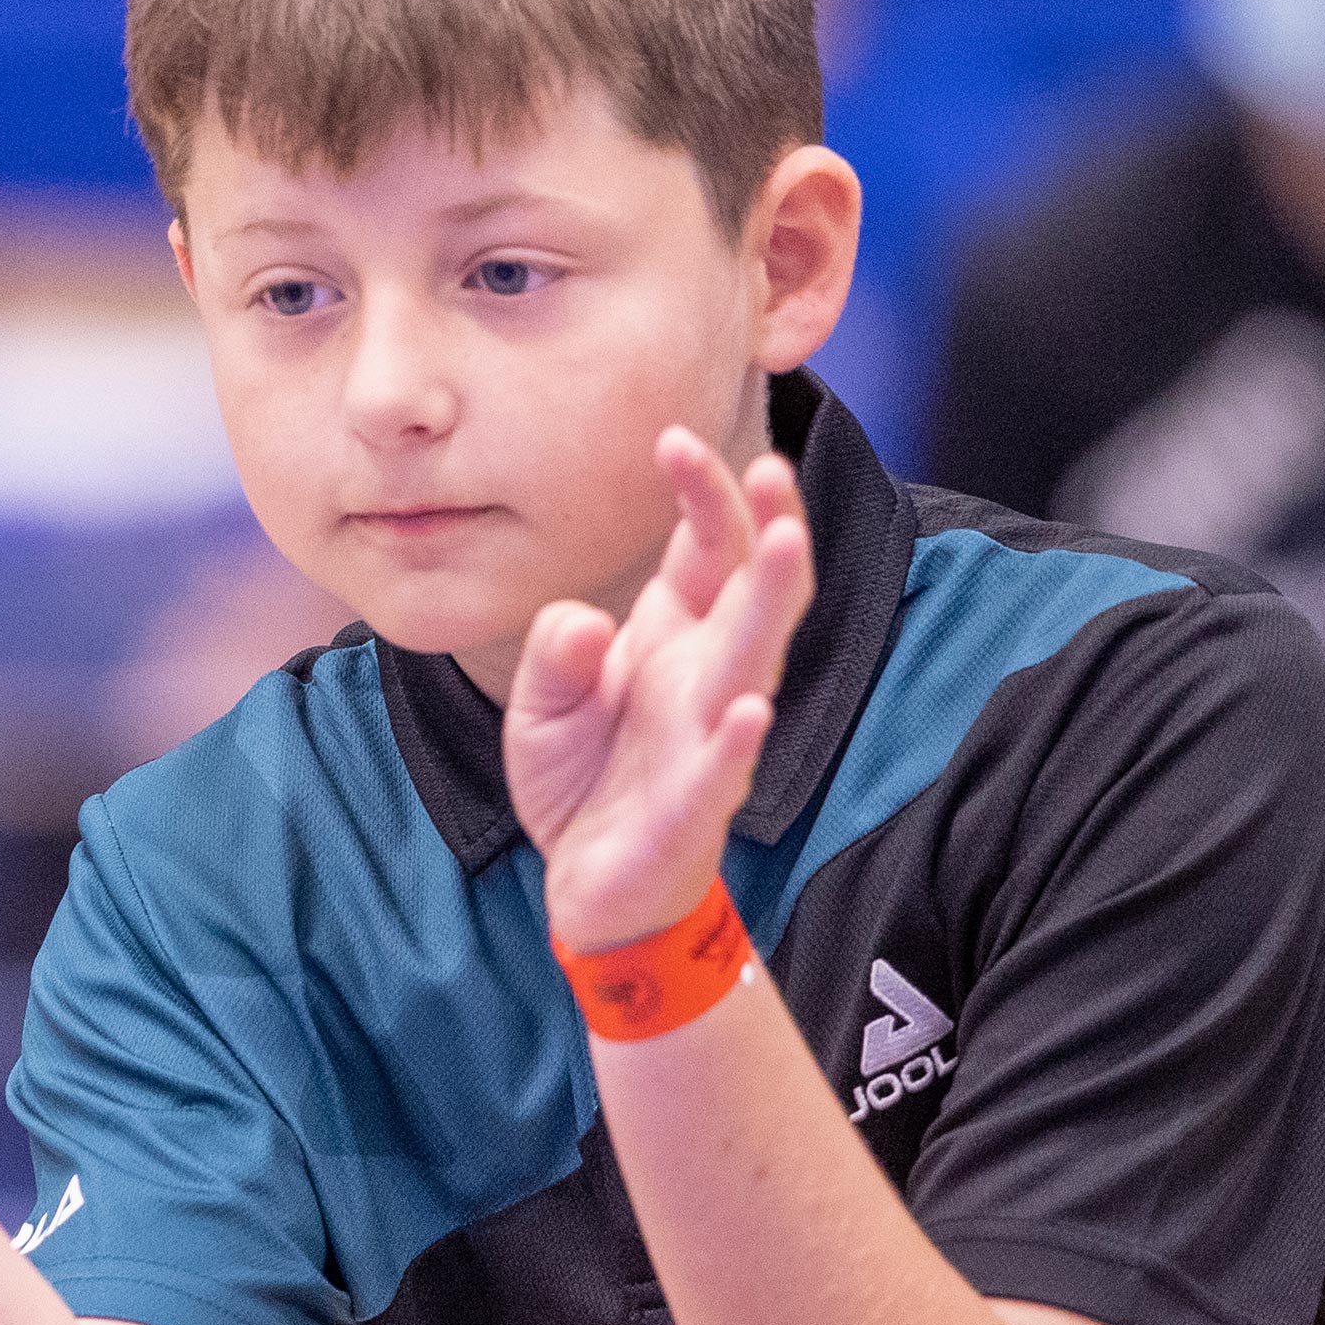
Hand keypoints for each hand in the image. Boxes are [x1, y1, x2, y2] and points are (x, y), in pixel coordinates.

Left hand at [505, 428, 812, 953]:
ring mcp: (708, 741)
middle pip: (752, 593)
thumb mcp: (539, 703)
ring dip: (770, 604)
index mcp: (675, 639)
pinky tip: (747, 712)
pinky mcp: (692, 808)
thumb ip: (553, 653)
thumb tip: (581, 620)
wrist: (591, 885)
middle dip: (767, 529)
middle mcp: (706, 679)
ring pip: (753, 665)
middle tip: (769, 467)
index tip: (672, 440)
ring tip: (786, 544)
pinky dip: (733, 742)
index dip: (702, 494)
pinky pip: (719, 771)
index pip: (708, 551)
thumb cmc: (581, 780)